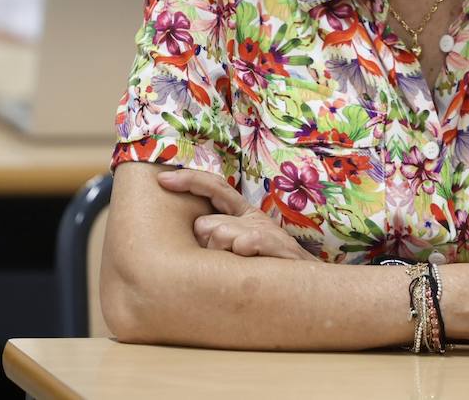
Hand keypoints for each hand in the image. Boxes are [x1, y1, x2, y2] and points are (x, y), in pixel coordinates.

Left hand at [157, 168, 318, 261]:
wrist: (307, 289)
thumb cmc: (264, 273)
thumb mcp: (234, 253)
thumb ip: (213, 239)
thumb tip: (196, 233)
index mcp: (241, 214)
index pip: (213, 187)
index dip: (189, 180)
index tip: (162, 180)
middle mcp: (251, 217)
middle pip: (206, 225)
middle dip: (208, 248)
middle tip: (227, 263)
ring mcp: (265, 230)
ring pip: (221, 235)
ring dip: (225, 256)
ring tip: (242, 268)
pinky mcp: (277, 244)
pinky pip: (244, 242)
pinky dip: (243, 251)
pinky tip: (250, 261)